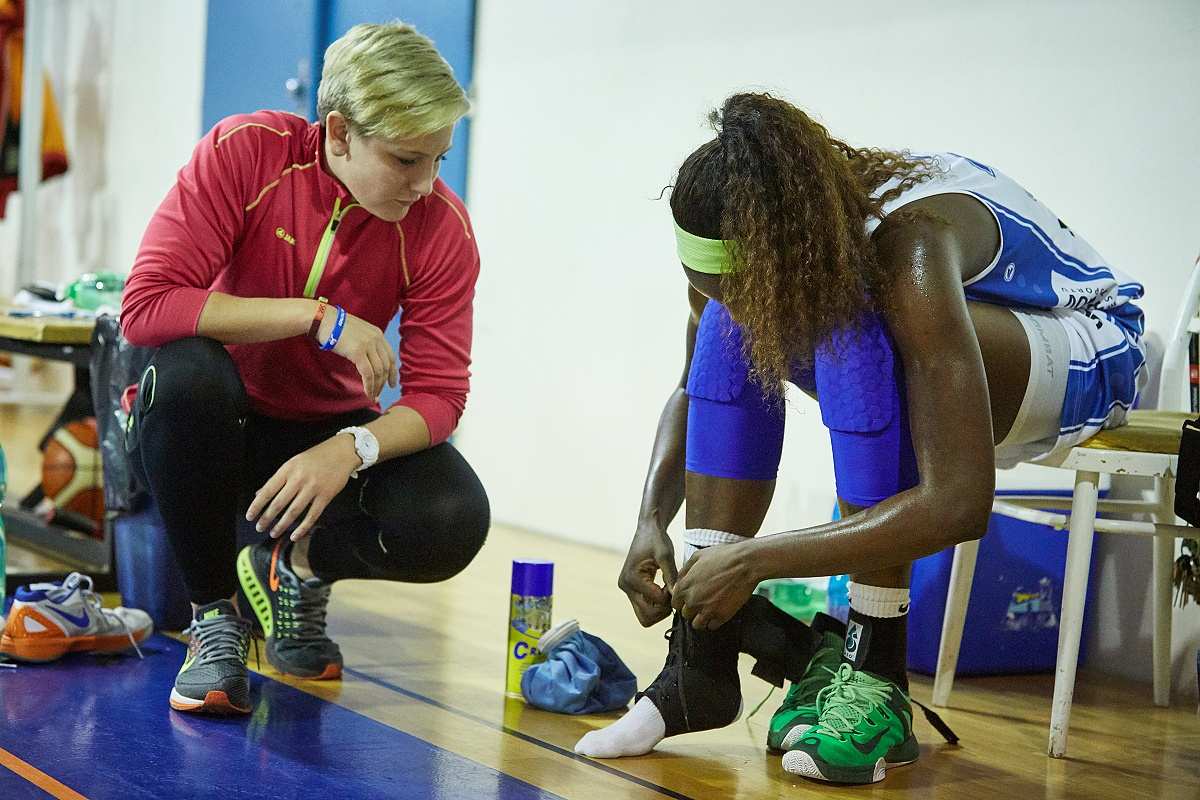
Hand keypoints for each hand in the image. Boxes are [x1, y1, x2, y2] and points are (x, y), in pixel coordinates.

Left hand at [245, 434, 360, 541]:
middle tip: (260, 527)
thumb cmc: (316, 457)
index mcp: (288, 469)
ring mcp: (313, 488)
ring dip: (282, 525)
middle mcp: (299, 479)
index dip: (257, 505)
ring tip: (274, 533)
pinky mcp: (326, 496)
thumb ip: (278, 479)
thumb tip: (260, 494)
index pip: (268, 490)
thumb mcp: (293, 463)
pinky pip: (312, 515)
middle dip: (267, 518)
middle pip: (279, 503)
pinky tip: (295, 535)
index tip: (250, 516)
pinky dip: (302, 527)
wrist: (342, 452)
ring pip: (293, 511)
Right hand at [316, 307, 398, 399]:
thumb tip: (368, 360)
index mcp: (377, 334)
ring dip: (376, 387)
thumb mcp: (357, 332)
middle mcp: (376, 339)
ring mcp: (368, 345)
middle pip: (386, 366)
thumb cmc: (335, 326)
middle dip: (384, 382)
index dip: (393, 372)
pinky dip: (369, 386)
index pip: (390, 356)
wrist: (322, 319)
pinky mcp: (358, 352)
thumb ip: (366, 343)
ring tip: (372, 396)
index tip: (391, 383)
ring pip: (378, 372)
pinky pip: (368, 374)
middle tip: (378, 393)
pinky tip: (367, 393)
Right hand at [618, 521, 677, 626]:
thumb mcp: (666, 555)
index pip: (656, 601)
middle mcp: (626, 586)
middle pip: (647, 616)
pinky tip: (663, 588)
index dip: (670, 596)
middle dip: (664, 608)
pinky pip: (644, 608)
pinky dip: (656, 604)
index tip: (675, 581)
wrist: (647, 530)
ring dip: (660, 608)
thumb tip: (677, 595)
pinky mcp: (631, 590)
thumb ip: (671, 576)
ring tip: (667, 589)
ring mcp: (627, 589)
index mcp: (632, 578)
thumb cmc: (657, 540)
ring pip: (645, 616)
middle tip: (672, 591)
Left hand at [672, 539, 759, 629]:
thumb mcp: (698, 556)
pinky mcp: (721, 617)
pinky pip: (712, 627)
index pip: (675, 604)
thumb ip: (684, 571)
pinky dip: (714, 621)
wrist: (745, 563)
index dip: (683, 601)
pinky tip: (719, 611)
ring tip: (710, 609)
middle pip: (686, 614)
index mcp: (684, 587)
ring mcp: (706, 610)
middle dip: (692, 609)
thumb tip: (678, 583)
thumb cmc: (723, 556)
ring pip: (697, 624)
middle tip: (703, 601)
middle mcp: (692, 601)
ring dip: (702, 618)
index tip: (691, 598)